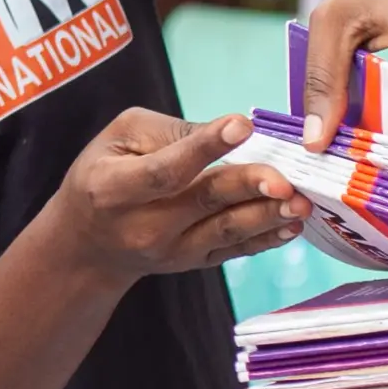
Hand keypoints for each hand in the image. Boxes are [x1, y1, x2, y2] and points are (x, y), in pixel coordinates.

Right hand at [46, 109, 307, 286]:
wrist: (87, 244)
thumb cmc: (102, 176)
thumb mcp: (118, 138)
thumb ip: (169, 131)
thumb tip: (226, 132)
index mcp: (115, 188)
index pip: (164, 170)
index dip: (204, 148)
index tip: (242, 125)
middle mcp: (143, 226)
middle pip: (202, 202)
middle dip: (248, 188)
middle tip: (285, 178)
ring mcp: (170, 250)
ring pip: (225, 231)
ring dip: (266, 216)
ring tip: (300, 203)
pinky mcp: (191, 263)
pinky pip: (233, 252)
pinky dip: (265, 239)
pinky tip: (291, 225)